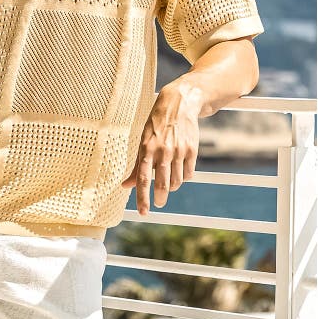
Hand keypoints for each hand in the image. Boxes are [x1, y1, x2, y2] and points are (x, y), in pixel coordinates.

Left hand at [121, 83, 201, 214]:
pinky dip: (183, 177)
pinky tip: (179, 172)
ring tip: (168, 183)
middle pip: (163, 184)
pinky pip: (188, 174)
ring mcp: (178, 151)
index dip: (143, 197)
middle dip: (160, 198)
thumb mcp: (142, 141)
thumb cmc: (155, 126)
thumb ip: (136, 166)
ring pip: (177, 182)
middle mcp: (162, 151)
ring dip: (172, 187)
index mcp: (146, 149)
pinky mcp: (192, 150)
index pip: (143, 179)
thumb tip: (125, 186)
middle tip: (159, 203)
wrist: (178, 105)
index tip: (144, 212)